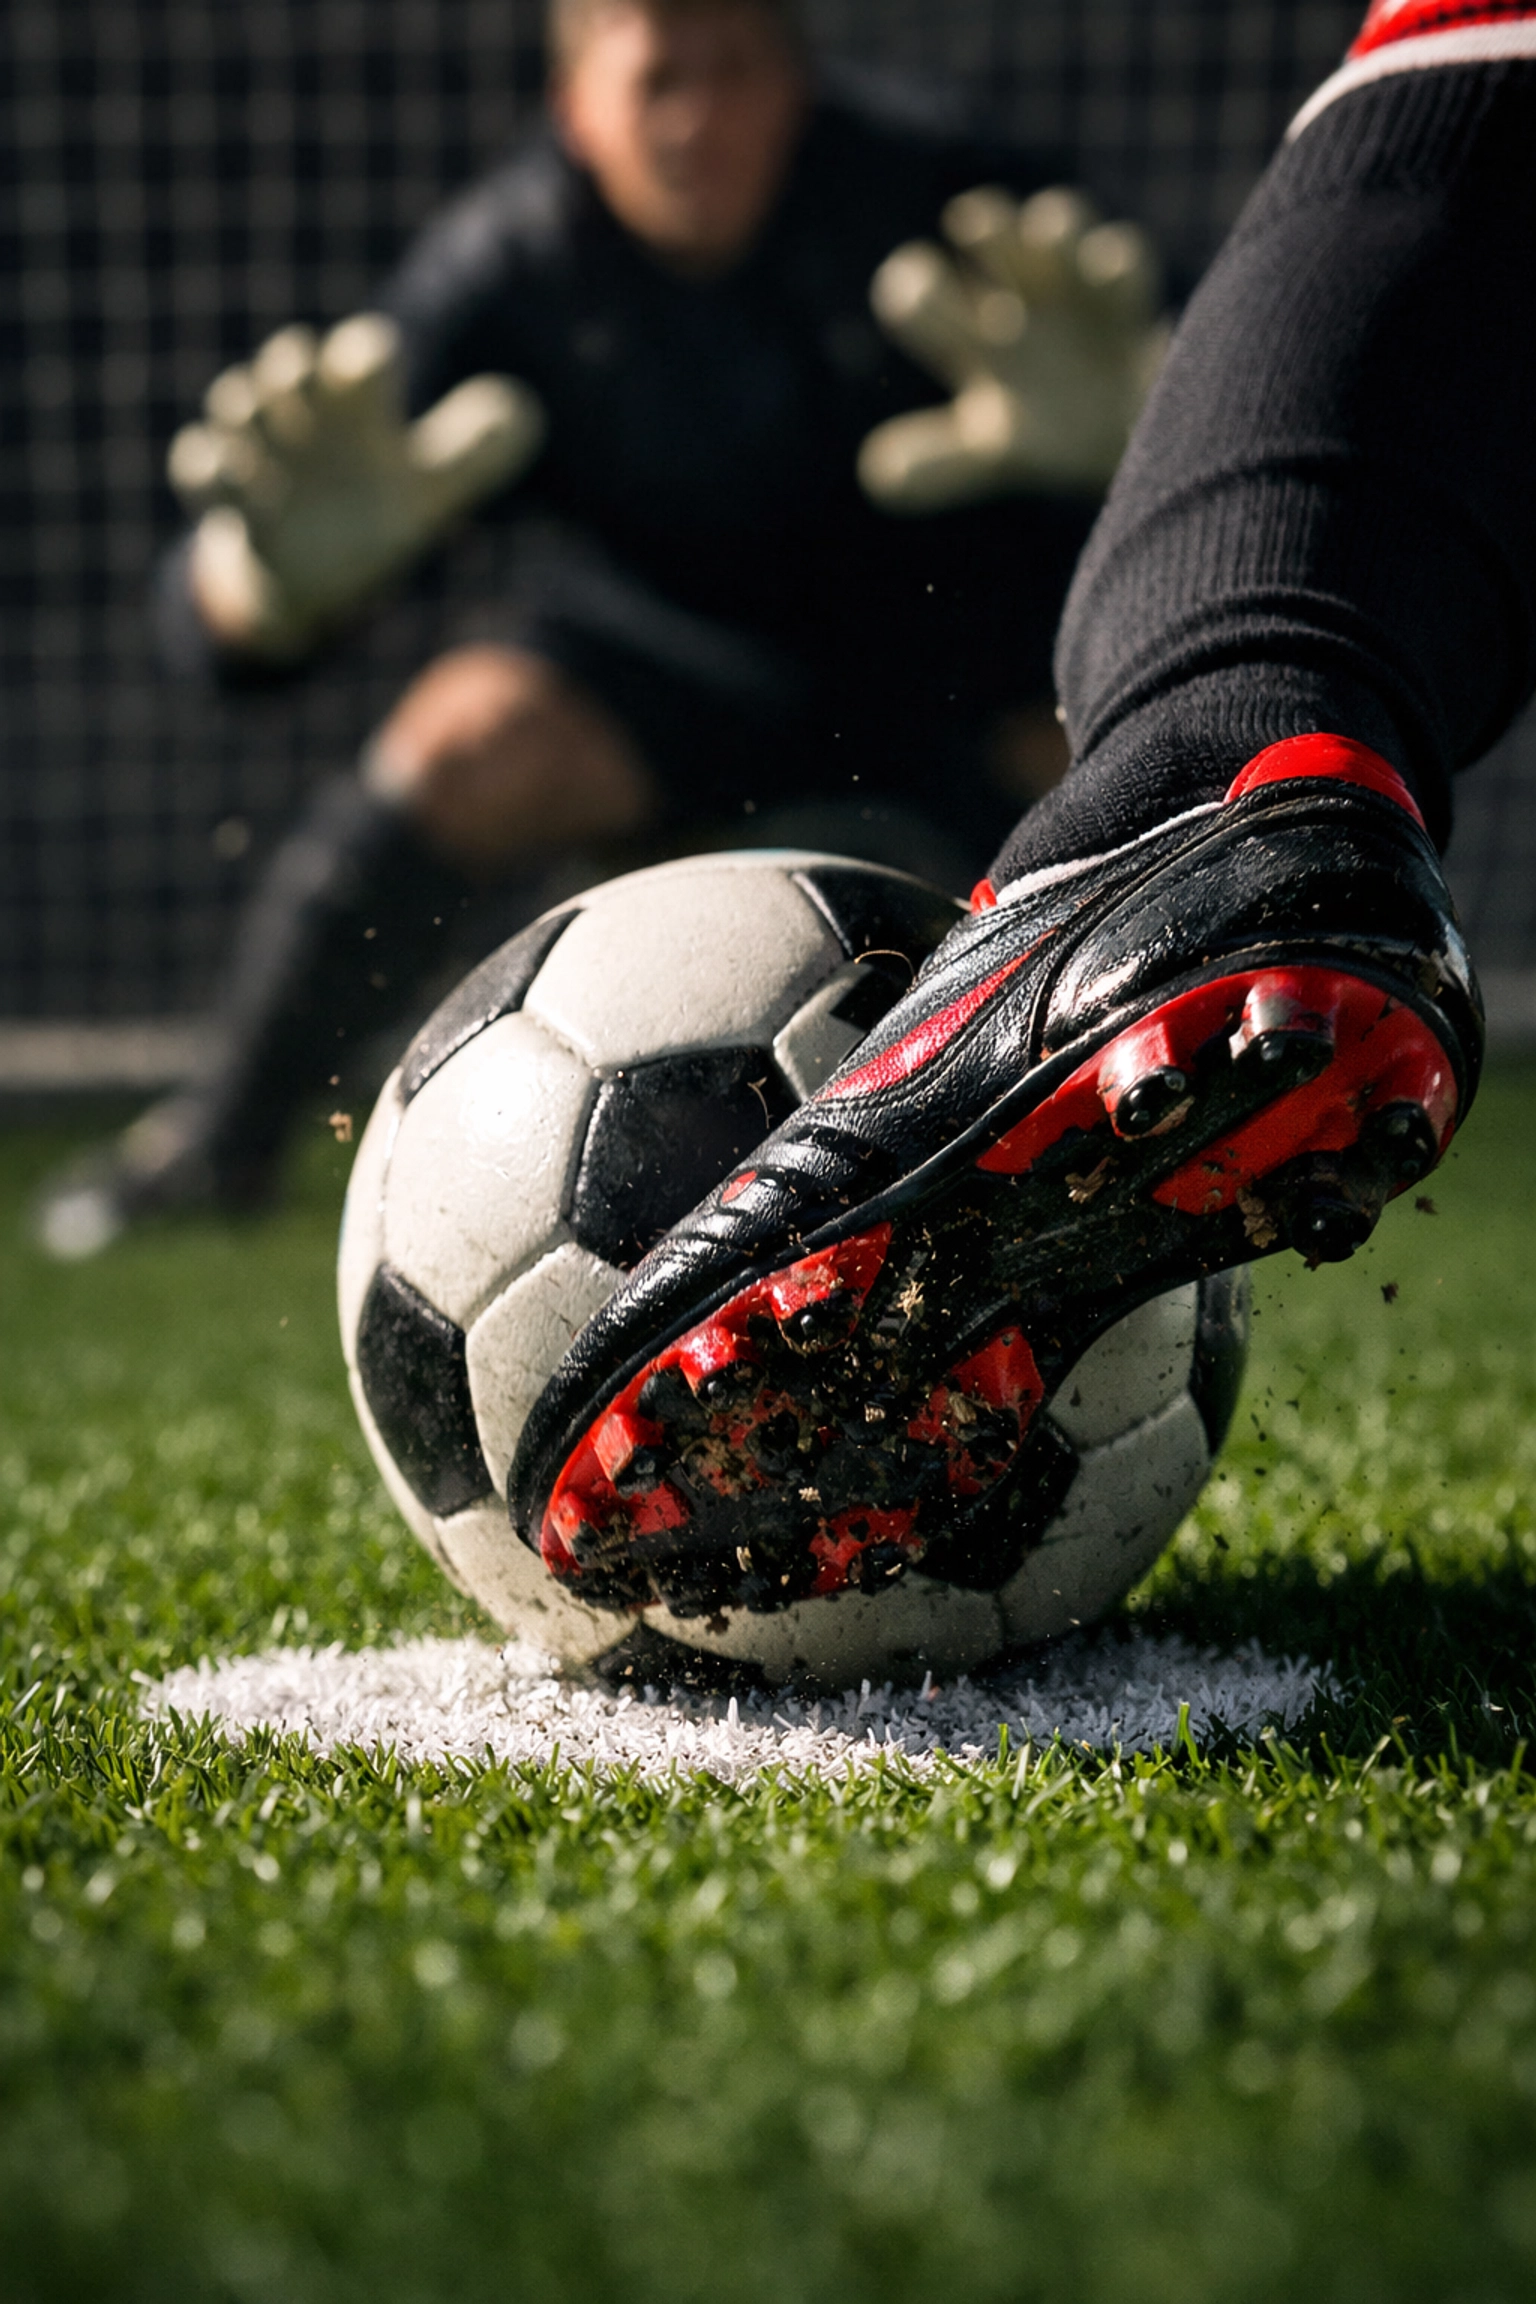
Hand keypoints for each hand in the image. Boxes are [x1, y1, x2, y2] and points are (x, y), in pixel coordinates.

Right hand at [168, 315, 545, 658]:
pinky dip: (207, 464)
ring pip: (235, 403)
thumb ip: (472, 458)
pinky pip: (197, 466)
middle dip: (291, 364)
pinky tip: (230, 474)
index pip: (364, 358)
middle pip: (288, 363)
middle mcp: (307, 421)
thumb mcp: (428, 495)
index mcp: (357, 409)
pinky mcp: (230, 504)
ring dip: (243, 406)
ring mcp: (262, 458)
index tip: (377, 367)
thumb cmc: (369, 517)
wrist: (314, 579)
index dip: (367, 354)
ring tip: (258, 422)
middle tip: (301, 379)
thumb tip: (522, 412)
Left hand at [859, 186, 1167, 513]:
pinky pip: (1128, 267)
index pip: (930, 295)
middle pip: (998, 240)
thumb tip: (877, 474)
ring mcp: (1078, 292)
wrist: (1133, 436)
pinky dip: (1120, 264)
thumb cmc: (1053, 429)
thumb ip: (939, 465)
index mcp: (974, 332)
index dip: (916, 290)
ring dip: (1058, 228)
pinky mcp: (1130, 305)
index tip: (910, 304)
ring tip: (1046, 230)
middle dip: (989, 228)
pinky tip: (1110, 271)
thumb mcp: (991, 455)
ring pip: (1066, 236)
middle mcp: (1021, 297)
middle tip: (968, 217)